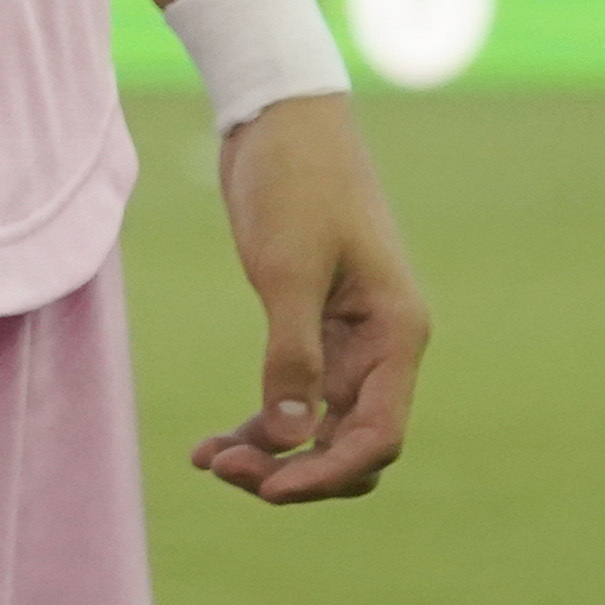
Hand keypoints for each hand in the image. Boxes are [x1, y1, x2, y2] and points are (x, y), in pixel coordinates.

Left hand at [193, 90, 426, 502]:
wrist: (279, 116)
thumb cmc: (294, 182)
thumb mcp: (286, 269)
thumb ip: (291, 354)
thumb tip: (288, 436)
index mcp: (396, 334)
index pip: (377, 436)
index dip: (326, 473)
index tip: (266, 488)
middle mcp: (382, 346)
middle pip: (352, 444)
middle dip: (295, 470)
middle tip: (224, 469)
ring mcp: (349, 340)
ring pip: (319, 427)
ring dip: (270, 452)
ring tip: (207, 461)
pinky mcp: (312, 326)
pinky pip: (295, 397)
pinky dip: (259, 423)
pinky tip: (209, 442)